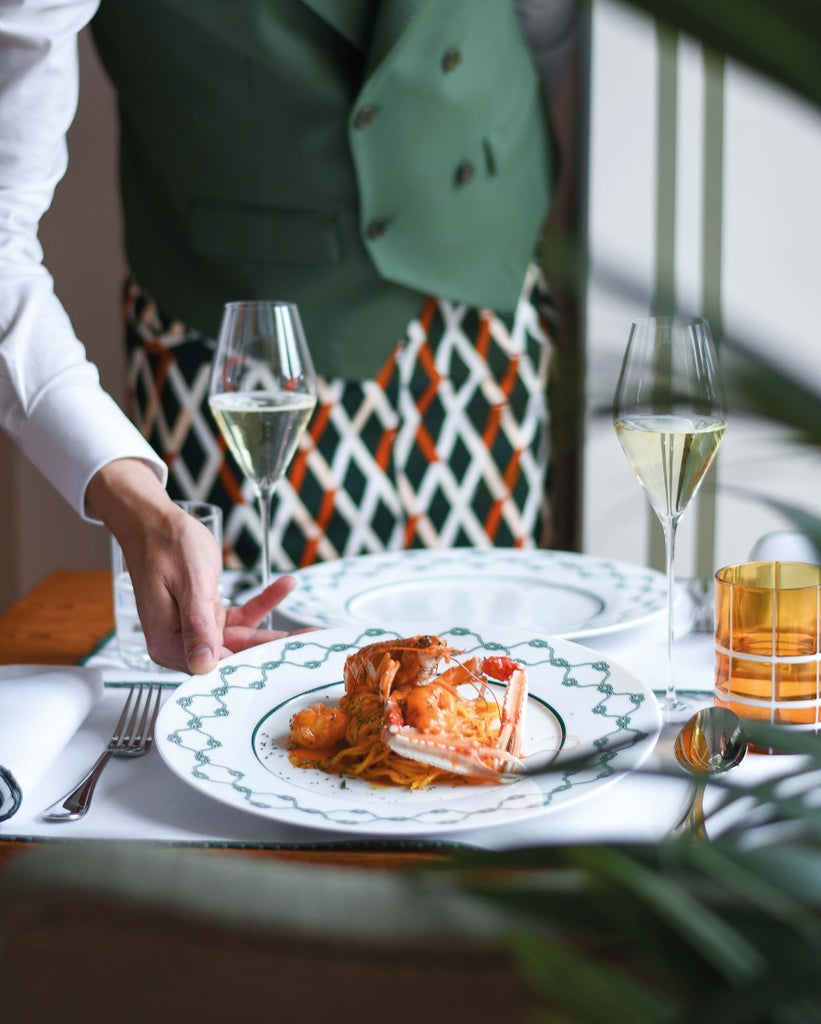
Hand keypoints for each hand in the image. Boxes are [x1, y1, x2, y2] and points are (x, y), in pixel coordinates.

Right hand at [86, 459, 298, 672]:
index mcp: (169, 643)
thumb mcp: (189, 583)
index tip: (286, 662)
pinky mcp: (205, 615)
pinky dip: (262, 601)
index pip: (217, 666)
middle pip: (235, 653)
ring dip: (274, 628)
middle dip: (273, 648)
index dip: (253, 665)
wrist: (152, 519)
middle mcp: (181, 643)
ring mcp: (194, 629)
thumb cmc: (165, 544)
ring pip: (243, 636)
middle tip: (310, 643)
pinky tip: (285, 585)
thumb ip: (198, 625)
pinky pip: (239, 615)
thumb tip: (203, 665)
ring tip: (310, 628)